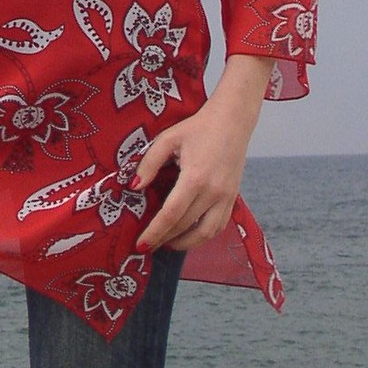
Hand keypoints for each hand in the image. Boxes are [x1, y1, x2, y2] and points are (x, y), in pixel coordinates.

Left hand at [132, 56, 270, 254]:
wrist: (232, 121)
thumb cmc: (197, 128)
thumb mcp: (167, 139)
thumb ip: (149, 164)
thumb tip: (134, 187)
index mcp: (196, 177)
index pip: (172, 214)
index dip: (155, 232)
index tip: (140, 245)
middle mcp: (214, 191)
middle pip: (185, 226)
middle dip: (164, 239)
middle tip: (146, 246)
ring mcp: (226, 197)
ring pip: (206, 233)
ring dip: (185, 243)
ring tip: (166, 244)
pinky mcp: (233, 197)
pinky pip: (219, 225)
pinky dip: (203, 236)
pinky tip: (188, 235)